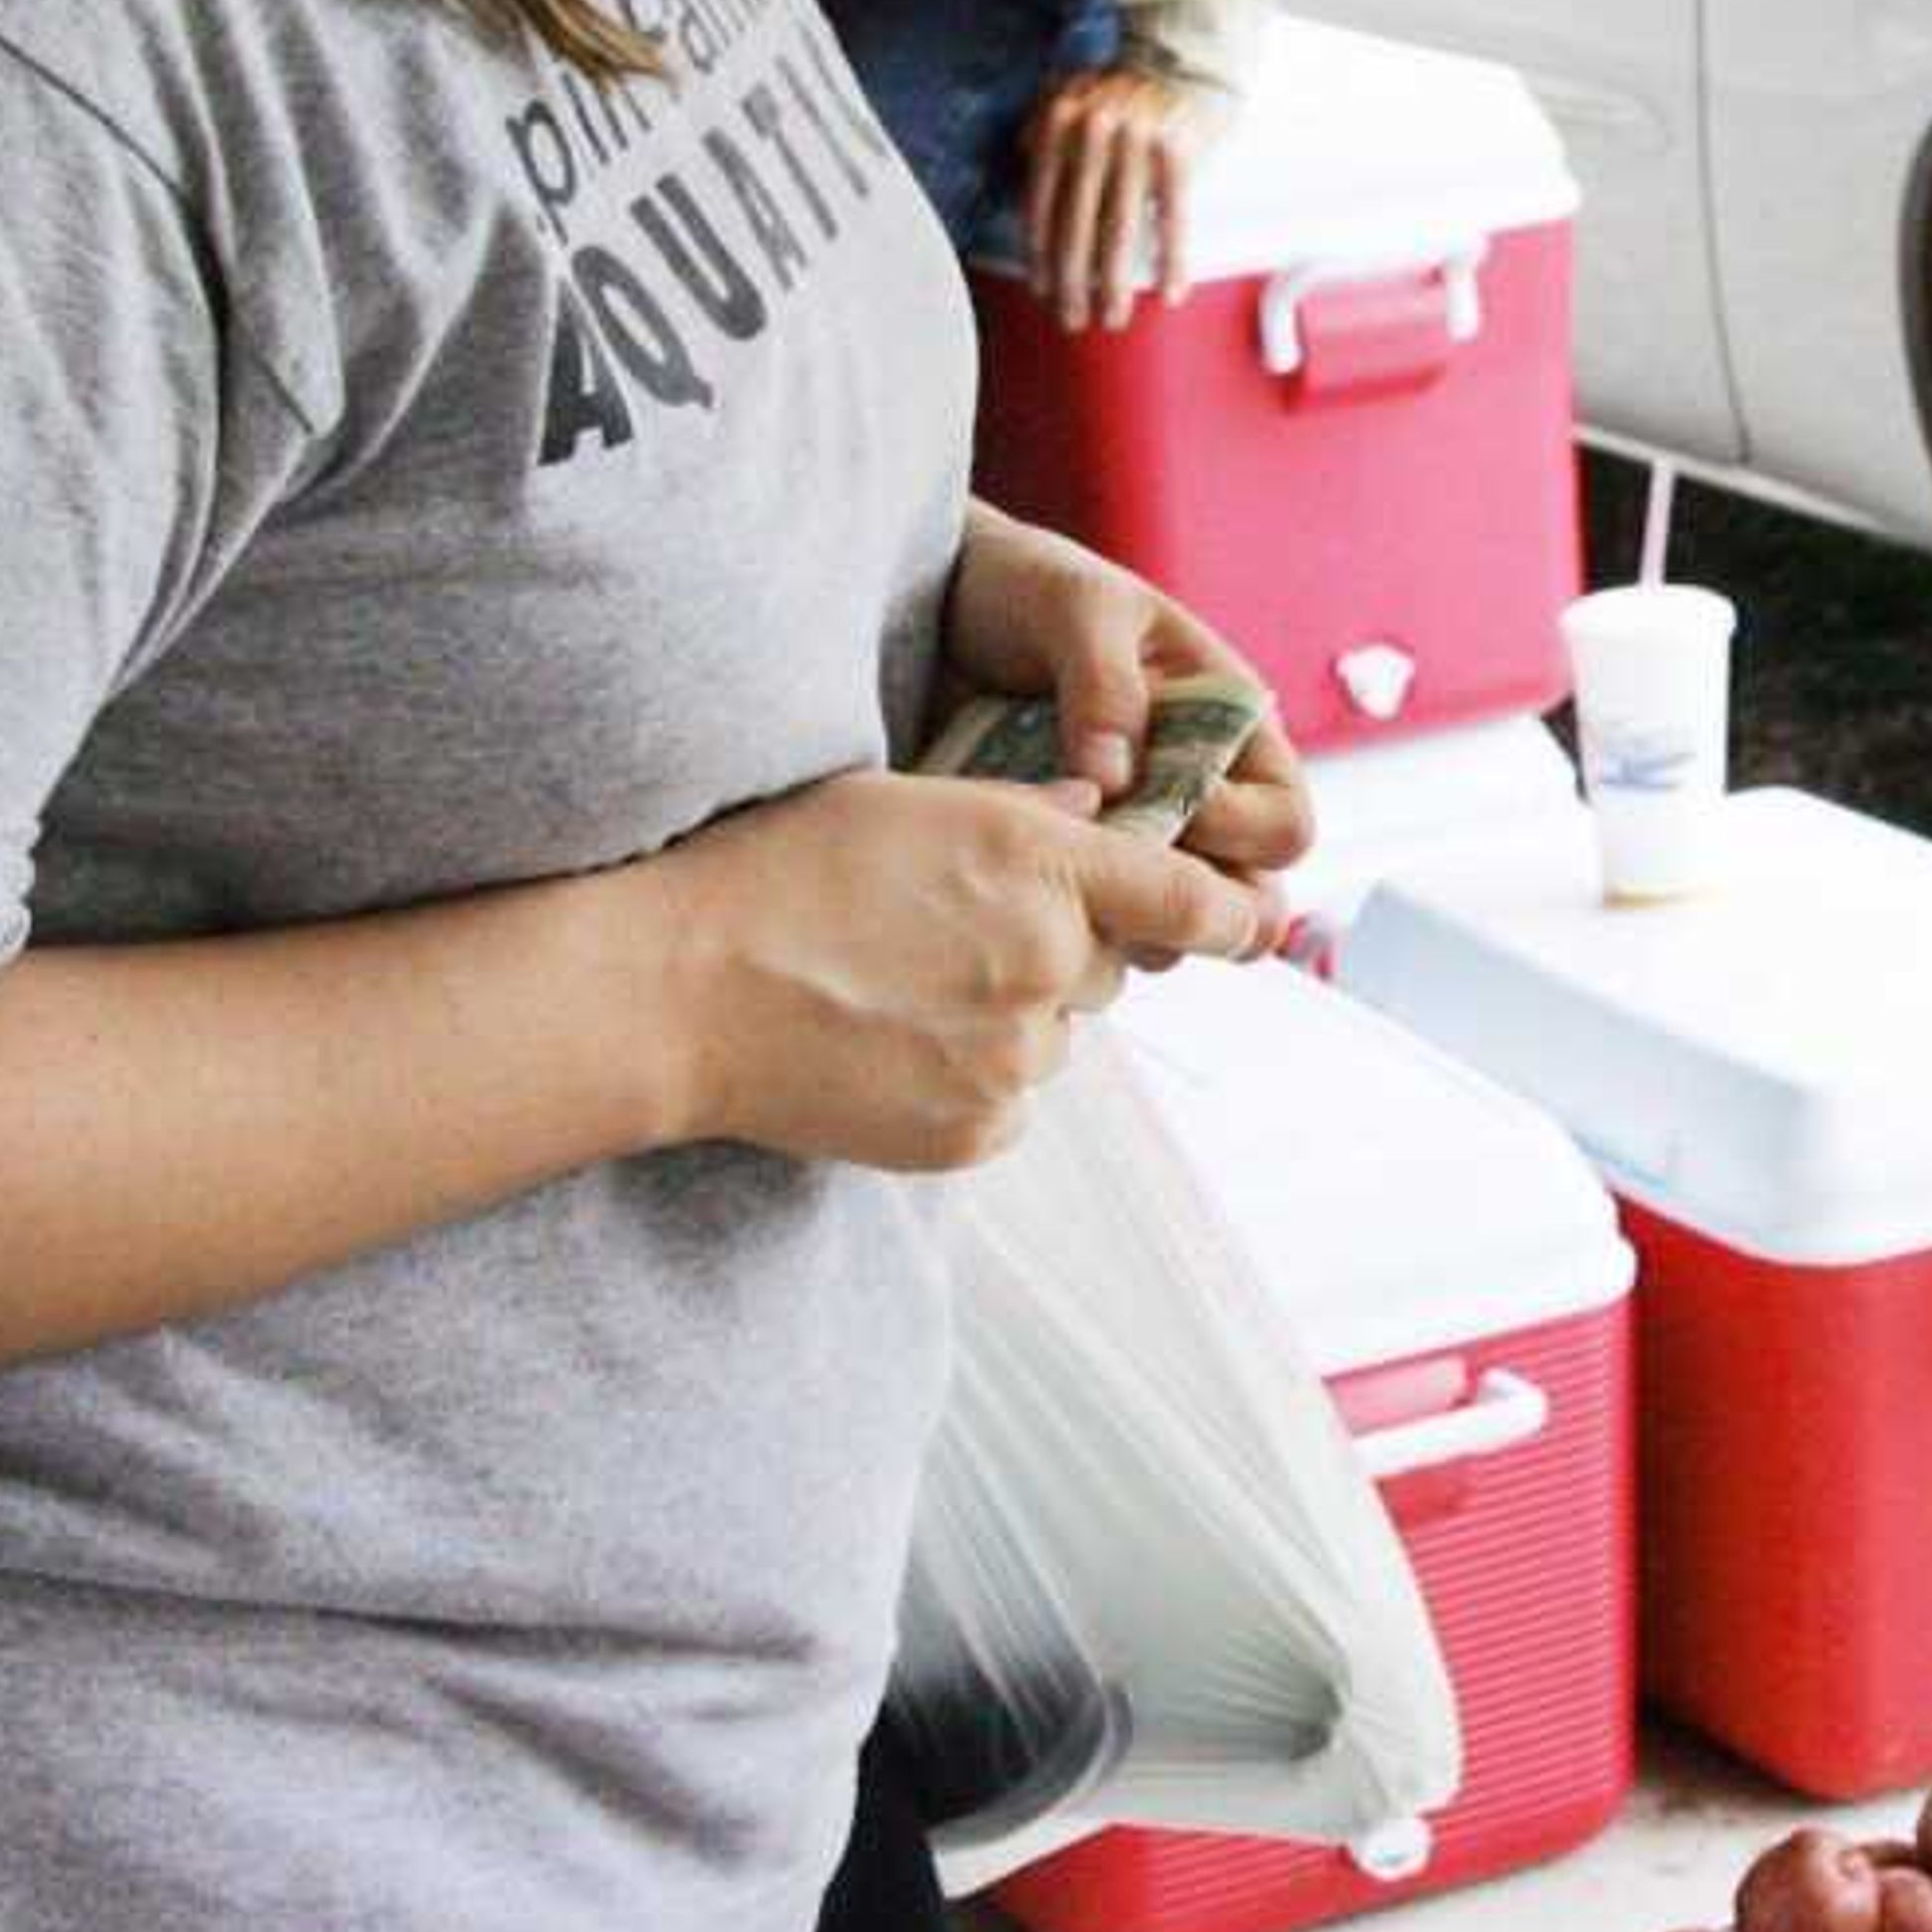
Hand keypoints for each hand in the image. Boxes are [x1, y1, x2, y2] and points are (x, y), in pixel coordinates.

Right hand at [650, 771, 1273, 1170]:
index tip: (1254, 922)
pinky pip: (1003, 1106)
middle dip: (1057, 953)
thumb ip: (1020, 811)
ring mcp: (1014, 1058)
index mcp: (1042, 866)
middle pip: (1105, 967)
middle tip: (952, 938)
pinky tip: (883, 1049)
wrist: (676, 993)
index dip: (1229, 912)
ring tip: (897, 993)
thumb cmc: (777, 871)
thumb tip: (1095, 814)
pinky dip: (963, 1084)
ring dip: (1006, 1020)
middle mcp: (1049, 963)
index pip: (1189, 897)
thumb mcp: (904, 799)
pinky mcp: (973, 1132)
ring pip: (1051, 1039)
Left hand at [943, 510, 1315, 907]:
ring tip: (1056, 884)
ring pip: (1171, 927)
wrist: (931, 610)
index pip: (1285, 822)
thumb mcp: (1075, 606)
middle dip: (1194, 905)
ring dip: (1126, 924)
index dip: (1240, 833)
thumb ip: (1104, 682)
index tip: (1163, 808)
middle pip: (1246, 896)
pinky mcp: (1071, 864)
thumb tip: (1117, 779)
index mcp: (1228, 728)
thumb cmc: (1027, 588)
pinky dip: (1069, 924)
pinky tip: (1019, 890)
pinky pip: (1093, 924)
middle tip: (1115, 881)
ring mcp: (1133, 837)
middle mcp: (1196, 794)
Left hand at [1020, 63, 1199, 332]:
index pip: (1042, 202)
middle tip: (1071, 319)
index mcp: (1059, 121)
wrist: (1186, 57)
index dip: (1040, 253)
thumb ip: (1040, 129)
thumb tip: (1024, 165)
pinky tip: (1168, 293)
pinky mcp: (1179, 152)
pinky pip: (1173, 217)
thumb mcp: (1068, 96)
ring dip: (1115, 281)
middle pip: (1076, 223)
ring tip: (1112, 317)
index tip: (1043, 291)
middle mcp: (1092, 130)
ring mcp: (1137, 141)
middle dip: (1072, 280)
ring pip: (1121, 228)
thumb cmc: (1122, 90)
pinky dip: (1173, 259)